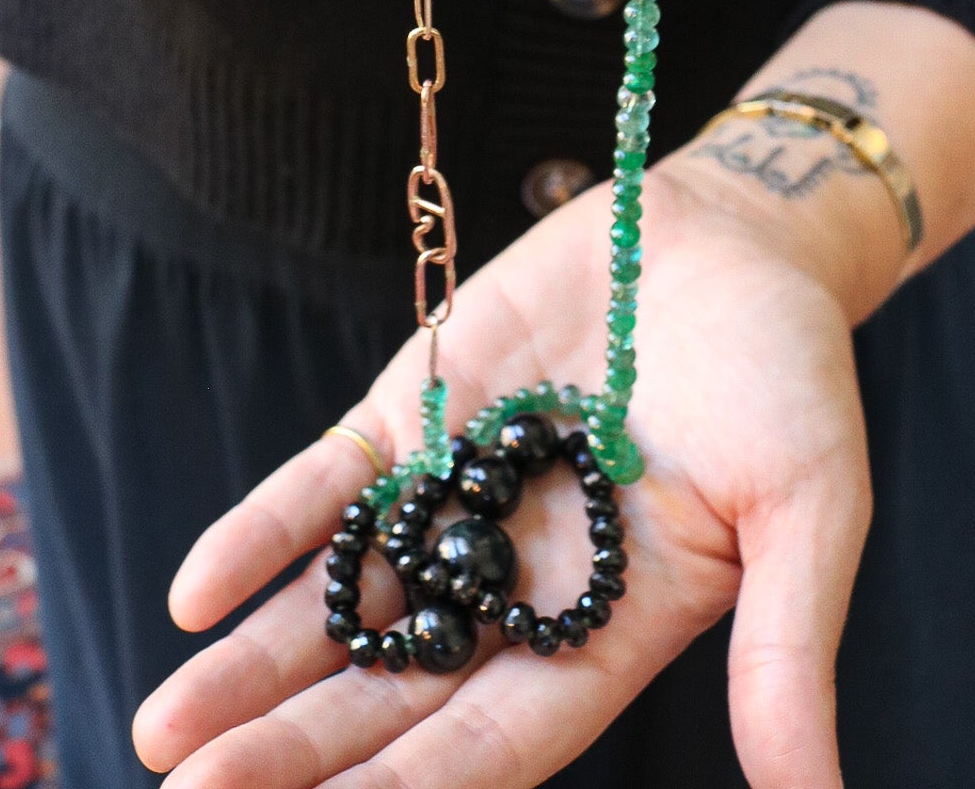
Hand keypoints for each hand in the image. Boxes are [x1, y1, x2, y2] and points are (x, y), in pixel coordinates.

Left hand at [133, 161, 873, 788]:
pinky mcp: (421, 412)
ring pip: (341, 601)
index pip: (496, 739)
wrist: (736, 237)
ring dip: (253, 668)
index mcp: (607, 629)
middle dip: (298, 752)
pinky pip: (327, 487)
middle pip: (393, 690)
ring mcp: (456, 496)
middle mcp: (516, 581)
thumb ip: (786, 645)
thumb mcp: (810, 509)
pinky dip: (263, 534)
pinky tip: (193, 592)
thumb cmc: (793, 378)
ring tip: (164, 734)